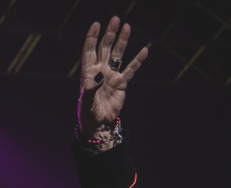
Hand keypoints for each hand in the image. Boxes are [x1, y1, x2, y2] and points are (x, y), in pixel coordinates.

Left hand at [78, 17, 146, 135]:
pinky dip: (137, 60)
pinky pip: (131, 69)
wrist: (99, 125)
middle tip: (115, 19)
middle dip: (110, 34)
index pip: (89, 51)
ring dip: (122, 41)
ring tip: (127, 26)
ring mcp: (112, 76)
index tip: (96, 24)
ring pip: (118, 55)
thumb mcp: (86, 102)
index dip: (92, 37)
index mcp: (89, 74)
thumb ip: (91, 89)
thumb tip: (99, 76)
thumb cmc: (88, 114)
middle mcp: (100, 71)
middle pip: (105, 48)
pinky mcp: (122, 83)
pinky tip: (144, 50)